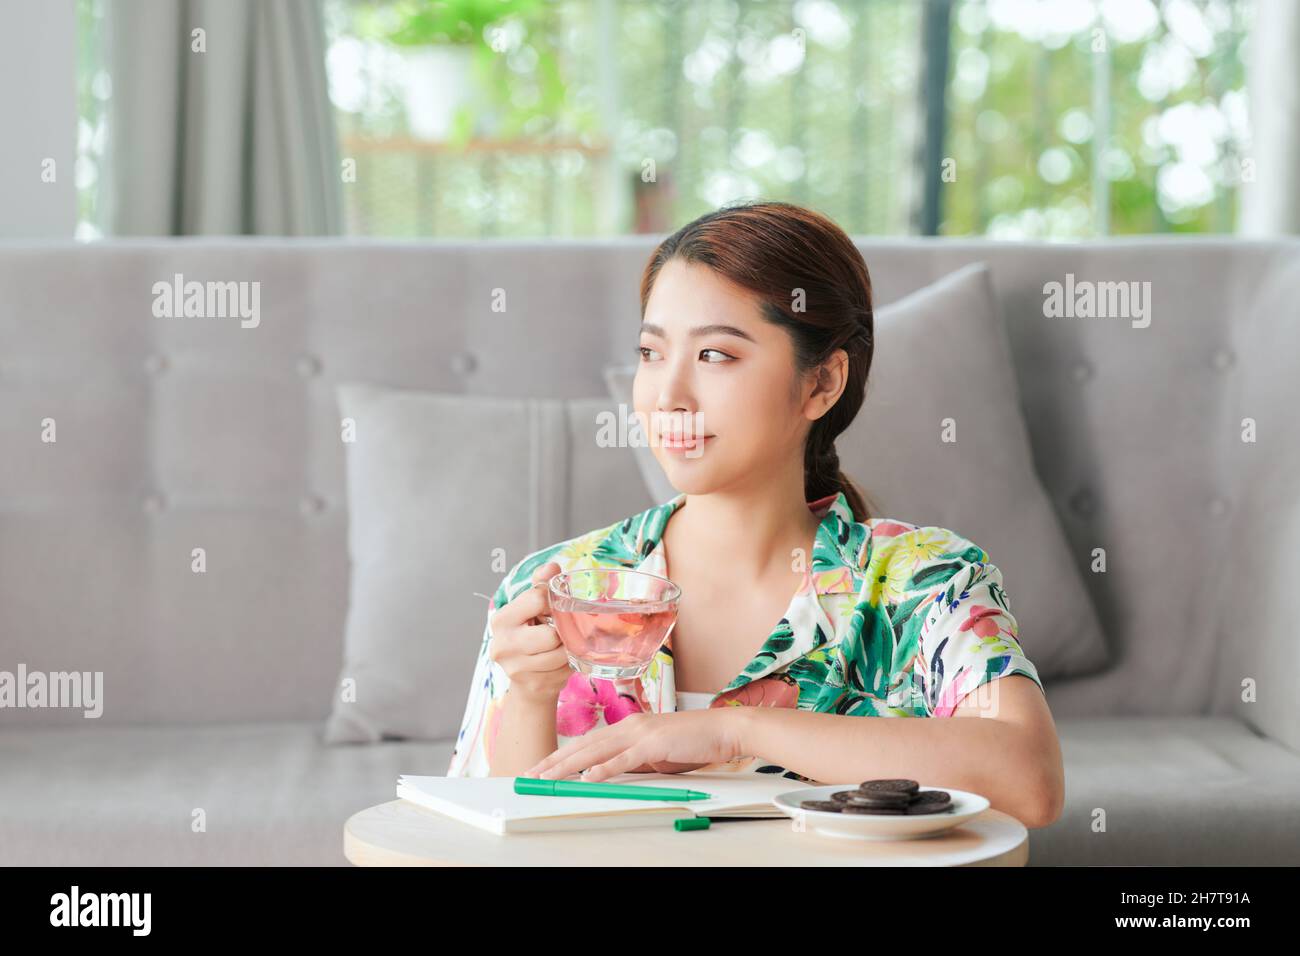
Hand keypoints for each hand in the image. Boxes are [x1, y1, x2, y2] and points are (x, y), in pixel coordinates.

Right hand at [488, 561, 570, 703]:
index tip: (552, 608)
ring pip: (561, 654)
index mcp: (501, 620)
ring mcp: (517, 669)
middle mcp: (503, 645)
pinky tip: (561, 662)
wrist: (526, 681)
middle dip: (561, 632)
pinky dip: (569, 664)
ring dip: (568, 649)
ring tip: (561, 646)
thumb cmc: (530, 635)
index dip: (552, 601)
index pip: (536, 599)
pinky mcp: (534, 685)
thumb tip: (552, 567)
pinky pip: (566, 670)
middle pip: (551, 635)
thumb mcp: (531, 608)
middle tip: (560, 631)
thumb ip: (540, 585)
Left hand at [524, 709, 745, 782]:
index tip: (543, 767)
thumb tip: (610, 773)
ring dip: (569, 765)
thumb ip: (632, 760)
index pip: (587, 743)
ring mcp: (640, 733)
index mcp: (629, 726)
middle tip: (532, 774)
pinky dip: (604, 768)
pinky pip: (623, 759)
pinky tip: (588, 777)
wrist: (721, 729)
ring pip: (595, 751)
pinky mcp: (653, 745)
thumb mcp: (655, 753)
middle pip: (583, 745)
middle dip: (555, 761)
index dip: (562, 755)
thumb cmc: (692, 741)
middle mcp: (629, 726)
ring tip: (547, 777)